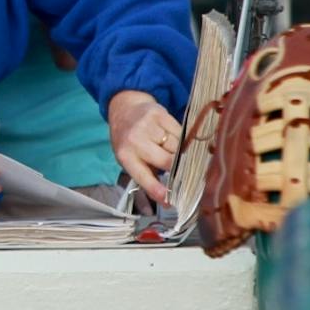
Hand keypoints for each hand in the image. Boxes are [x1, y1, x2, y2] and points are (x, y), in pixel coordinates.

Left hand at [107, 90, 180, 205]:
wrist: (126, 109)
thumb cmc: (130, 141)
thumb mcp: (132, 160)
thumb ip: (149, 177)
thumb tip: (168, 200)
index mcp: (125, 156)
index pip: (143, 176)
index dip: (157, 189)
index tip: (169, 201)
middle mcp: (134, 141)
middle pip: (167, 161)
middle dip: (178, 169)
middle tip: (184, 172)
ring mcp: (146, 126)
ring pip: (177, 147)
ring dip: (180, 152)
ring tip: (171, 149)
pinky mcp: (159, 114)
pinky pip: (181, 132)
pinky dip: (182, 138)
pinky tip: (174, 137)